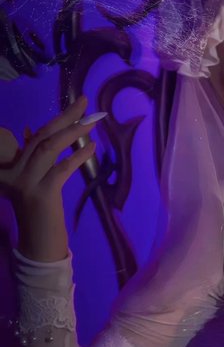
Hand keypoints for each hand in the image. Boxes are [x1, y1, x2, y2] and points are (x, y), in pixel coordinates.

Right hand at [0, 96, 99, 261]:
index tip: (77, 106)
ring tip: (92, 120)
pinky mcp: (40, 194)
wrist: (37, 245)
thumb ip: (33, 159)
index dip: (57, 120)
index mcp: (8, 168)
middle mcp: (11, 173)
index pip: (34, 137)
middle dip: (65, 116)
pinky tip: (92, 148)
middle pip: (41, 136)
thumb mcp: (32, 182)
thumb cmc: (40, 213)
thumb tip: (36, 131)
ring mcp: (24, 183)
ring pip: (48, 148)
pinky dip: (77, 156)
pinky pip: (60, 169)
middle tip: (86, 101)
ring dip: (72, 132)